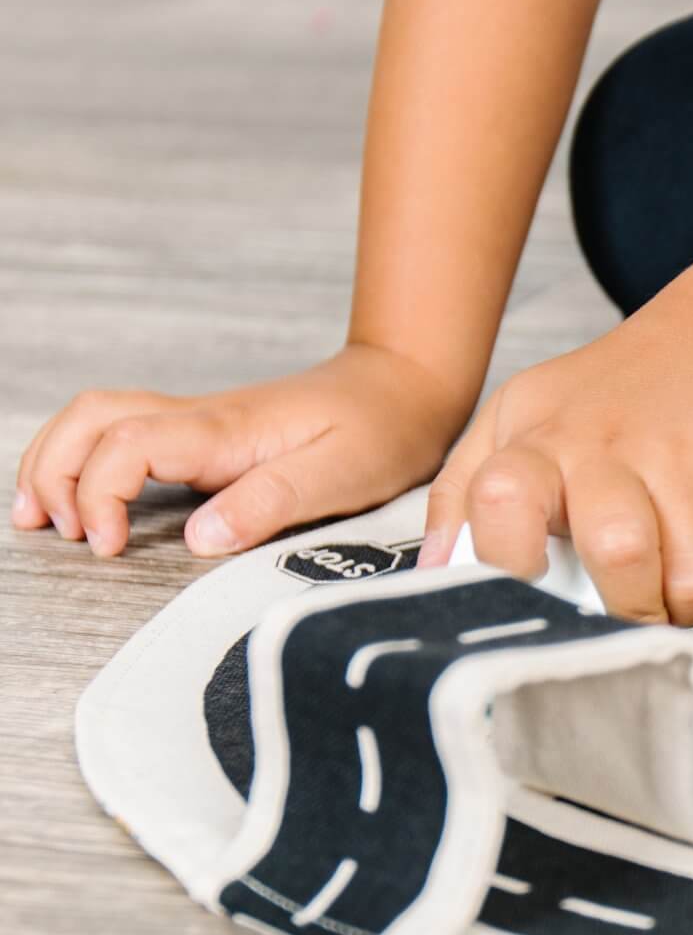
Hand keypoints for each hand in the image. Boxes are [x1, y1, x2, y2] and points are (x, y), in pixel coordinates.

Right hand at [12, 345, 467, 558]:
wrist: (408, 388)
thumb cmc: (383, 431)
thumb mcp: (341, 475)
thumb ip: (268, 504)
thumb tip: (197, 541)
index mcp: (227, 430)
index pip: (126, 445)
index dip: (97, 493)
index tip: (106, 546)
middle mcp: (202, 418)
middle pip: (91, 418)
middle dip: (52, 469)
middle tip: (53, 531)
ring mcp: (202, 423)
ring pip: (100, 418)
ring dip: (60, 460)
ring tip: (43, 517)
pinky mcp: (211, 436)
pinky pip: (127, 433)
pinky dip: (90, 459)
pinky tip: (89, 499)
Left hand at [420, 311, 692, 624]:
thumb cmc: (601, 402)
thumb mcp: (516, 420)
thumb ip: (463, 495)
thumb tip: (439, 573)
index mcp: (537, 440)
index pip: (500, 500)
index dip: (508, 563)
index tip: (530, 590)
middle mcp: (607, 444)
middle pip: (619, 551)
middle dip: (627, 608)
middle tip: (627, 607)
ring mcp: (683, 457)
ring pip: (692, 579)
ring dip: (683, 603)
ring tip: (670, 579)